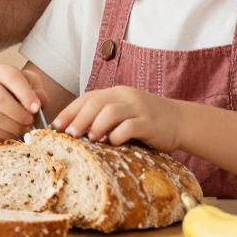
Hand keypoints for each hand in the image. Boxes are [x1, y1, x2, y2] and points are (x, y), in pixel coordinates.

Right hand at [0, 66, 43, 142]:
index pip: (12, 78)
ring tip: (24, 129)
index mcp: (1, 71)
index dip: (25, 94)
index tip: (36, 109)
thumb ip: (39, 92)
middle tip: (30, 122)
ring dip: (13, 127)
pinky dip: (4, 133)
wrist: (1, 103)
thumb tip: (39, 102)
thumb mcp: (32, 87)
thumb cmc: (20, 93)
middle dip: (18, 115)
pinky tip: (12, 132)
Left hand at [52, 85, 188, 151]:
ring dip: (96, 126)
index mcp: (116, 93)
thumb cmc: (146, 122)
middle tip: (69, 134)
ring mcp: (138, 107)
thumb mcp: (124, 114)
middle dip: (79, 118)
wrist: (180, 121)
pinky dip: (117, 135)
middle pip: (96, 102)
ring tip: (90, 139)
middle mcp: (125, 96)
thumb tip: (74, 133)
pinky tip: (113, 143)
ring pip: (111, 111)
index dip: (70, 111)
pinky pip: (129, 126)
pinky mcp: (150, 122)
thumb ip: (104, 118)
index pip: (87, 97)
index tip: (56, 126)